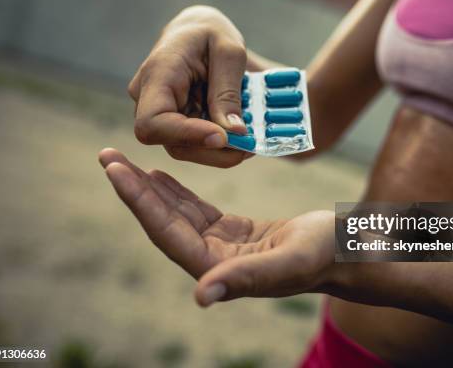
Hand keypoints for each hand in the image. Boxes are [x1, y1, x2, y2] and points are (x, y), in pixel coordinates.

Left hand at [98, 148, 336, 305]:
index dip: (140, 202)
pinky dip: (176, 192)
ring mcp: (221, 248)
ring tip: (124, 161)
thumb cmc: (325, 254)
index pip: (168, 233)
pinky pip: (195, 210)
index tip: (115, 170)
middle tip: (108, 156)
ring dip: (150, 189)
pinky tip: (160, 176)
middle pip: (164, 222)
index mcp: (218, 271)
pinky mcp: (232, 234)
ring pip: (176, 215)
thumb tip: (201, 296)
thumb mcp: (290, 261)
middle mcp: (212, 262)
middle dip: (135, 189)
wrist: (345, 249)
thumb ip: (246, 279)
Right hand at [128, 6, 249, 167]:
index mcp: (157, 74)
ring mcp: (159, 114)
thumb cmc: (211, 33)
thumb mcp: (229, 52)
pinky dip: (219, 147)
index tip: (222, 137)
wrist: (198, 32)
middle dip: (212, 151)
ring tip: (250, 142)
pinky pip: (194, 144)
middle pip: (172, 143)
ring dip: (219, 153)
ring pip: (185, 149)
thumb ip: (228, 91)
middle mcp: (148, 98)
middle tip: (249, 146)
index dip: (186, 136)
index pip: (153, 122)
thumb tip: (233, 131)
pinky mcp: (174, 124)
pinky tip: (242, 138)